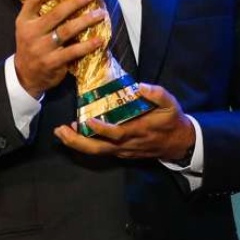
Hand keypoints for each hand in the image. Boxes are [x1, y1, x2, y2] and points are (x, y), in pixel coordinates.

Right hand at [14, 0, 106, 97]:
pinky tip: (99, 39)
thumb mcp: (29, 28)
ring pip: (67, 31)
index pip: (32, 0)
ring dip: (86, 20)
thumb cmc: (32, 45)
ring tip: (100, 14)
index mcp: (24, 21)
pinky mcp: (52, 62)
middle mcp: (31, 33)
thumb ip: (42, 14)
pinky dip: (87, 45)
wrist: (25, 75)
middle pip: (56, 14)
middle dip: (76, 2)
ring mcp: (41, 49)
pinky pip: (73, 51)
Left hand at [54, 83, 195, 160]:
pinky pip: (101, 151)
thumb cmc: (172, 120)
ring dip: (77, 144)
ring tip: (61, 132)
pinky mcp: (121, 153)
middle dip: (77, 142)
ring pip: (97, 152)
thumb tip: (140, 86)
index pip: (116, 133)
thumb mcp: (170, 103)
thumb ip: (157, 93)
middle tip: (60, 131)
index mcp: (138, 130)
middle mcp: (127, 144)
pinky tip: (75, 134)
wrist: (179, 143)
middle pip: (99, 148)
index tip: (87, 120)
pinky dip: (85, 144)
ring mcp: (123, 151)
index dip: (101, 129)